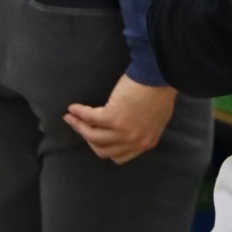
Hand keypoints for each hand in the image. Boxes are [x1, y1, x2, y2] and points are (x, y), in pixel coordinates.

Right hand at [63, 75, 177, 164]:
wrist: (160, 75)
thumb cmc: (160, 90)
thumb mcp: (155, 118)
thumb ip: (141, 129)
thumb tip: (125, 130)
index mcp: (145, 143)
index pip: (119, 156)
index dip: (104, 147)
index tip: (95, 137)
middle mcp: (134, 142)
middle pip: (103, 150)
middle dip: (88, 139)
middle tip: (78, 128)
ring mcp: (123, 131)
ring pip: (93, 136)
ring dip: (79, 127)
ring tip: (70, 118)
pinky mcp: (113, 117)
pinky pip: (90, 118)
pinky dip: (79, 113)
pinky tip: (72, 108)